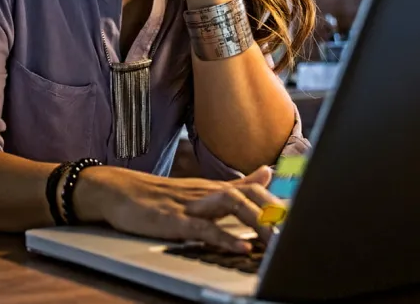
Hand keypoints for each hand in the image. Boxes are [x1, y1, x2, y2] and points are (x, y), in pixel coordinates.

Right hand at [74, 165, 280, 251]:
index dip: (281, 204)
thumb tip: (268, 172)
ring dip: (257, 223)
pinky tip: (240, 247)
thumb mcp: (200, 189)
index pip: (255, 190)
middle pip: (250, 196)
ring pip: (231, 205)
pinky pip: (203, 227)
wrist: (115, 191)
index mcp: (214, 188)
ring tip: (275, 242)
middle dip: (275, 215)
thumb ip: (236, 184)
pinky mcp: (173, 219)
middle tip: (296, 233)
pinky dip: (224, 237)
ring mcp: (190, 204)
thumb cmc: (156, 195)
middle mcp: (207, 192)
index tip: (303, 218)